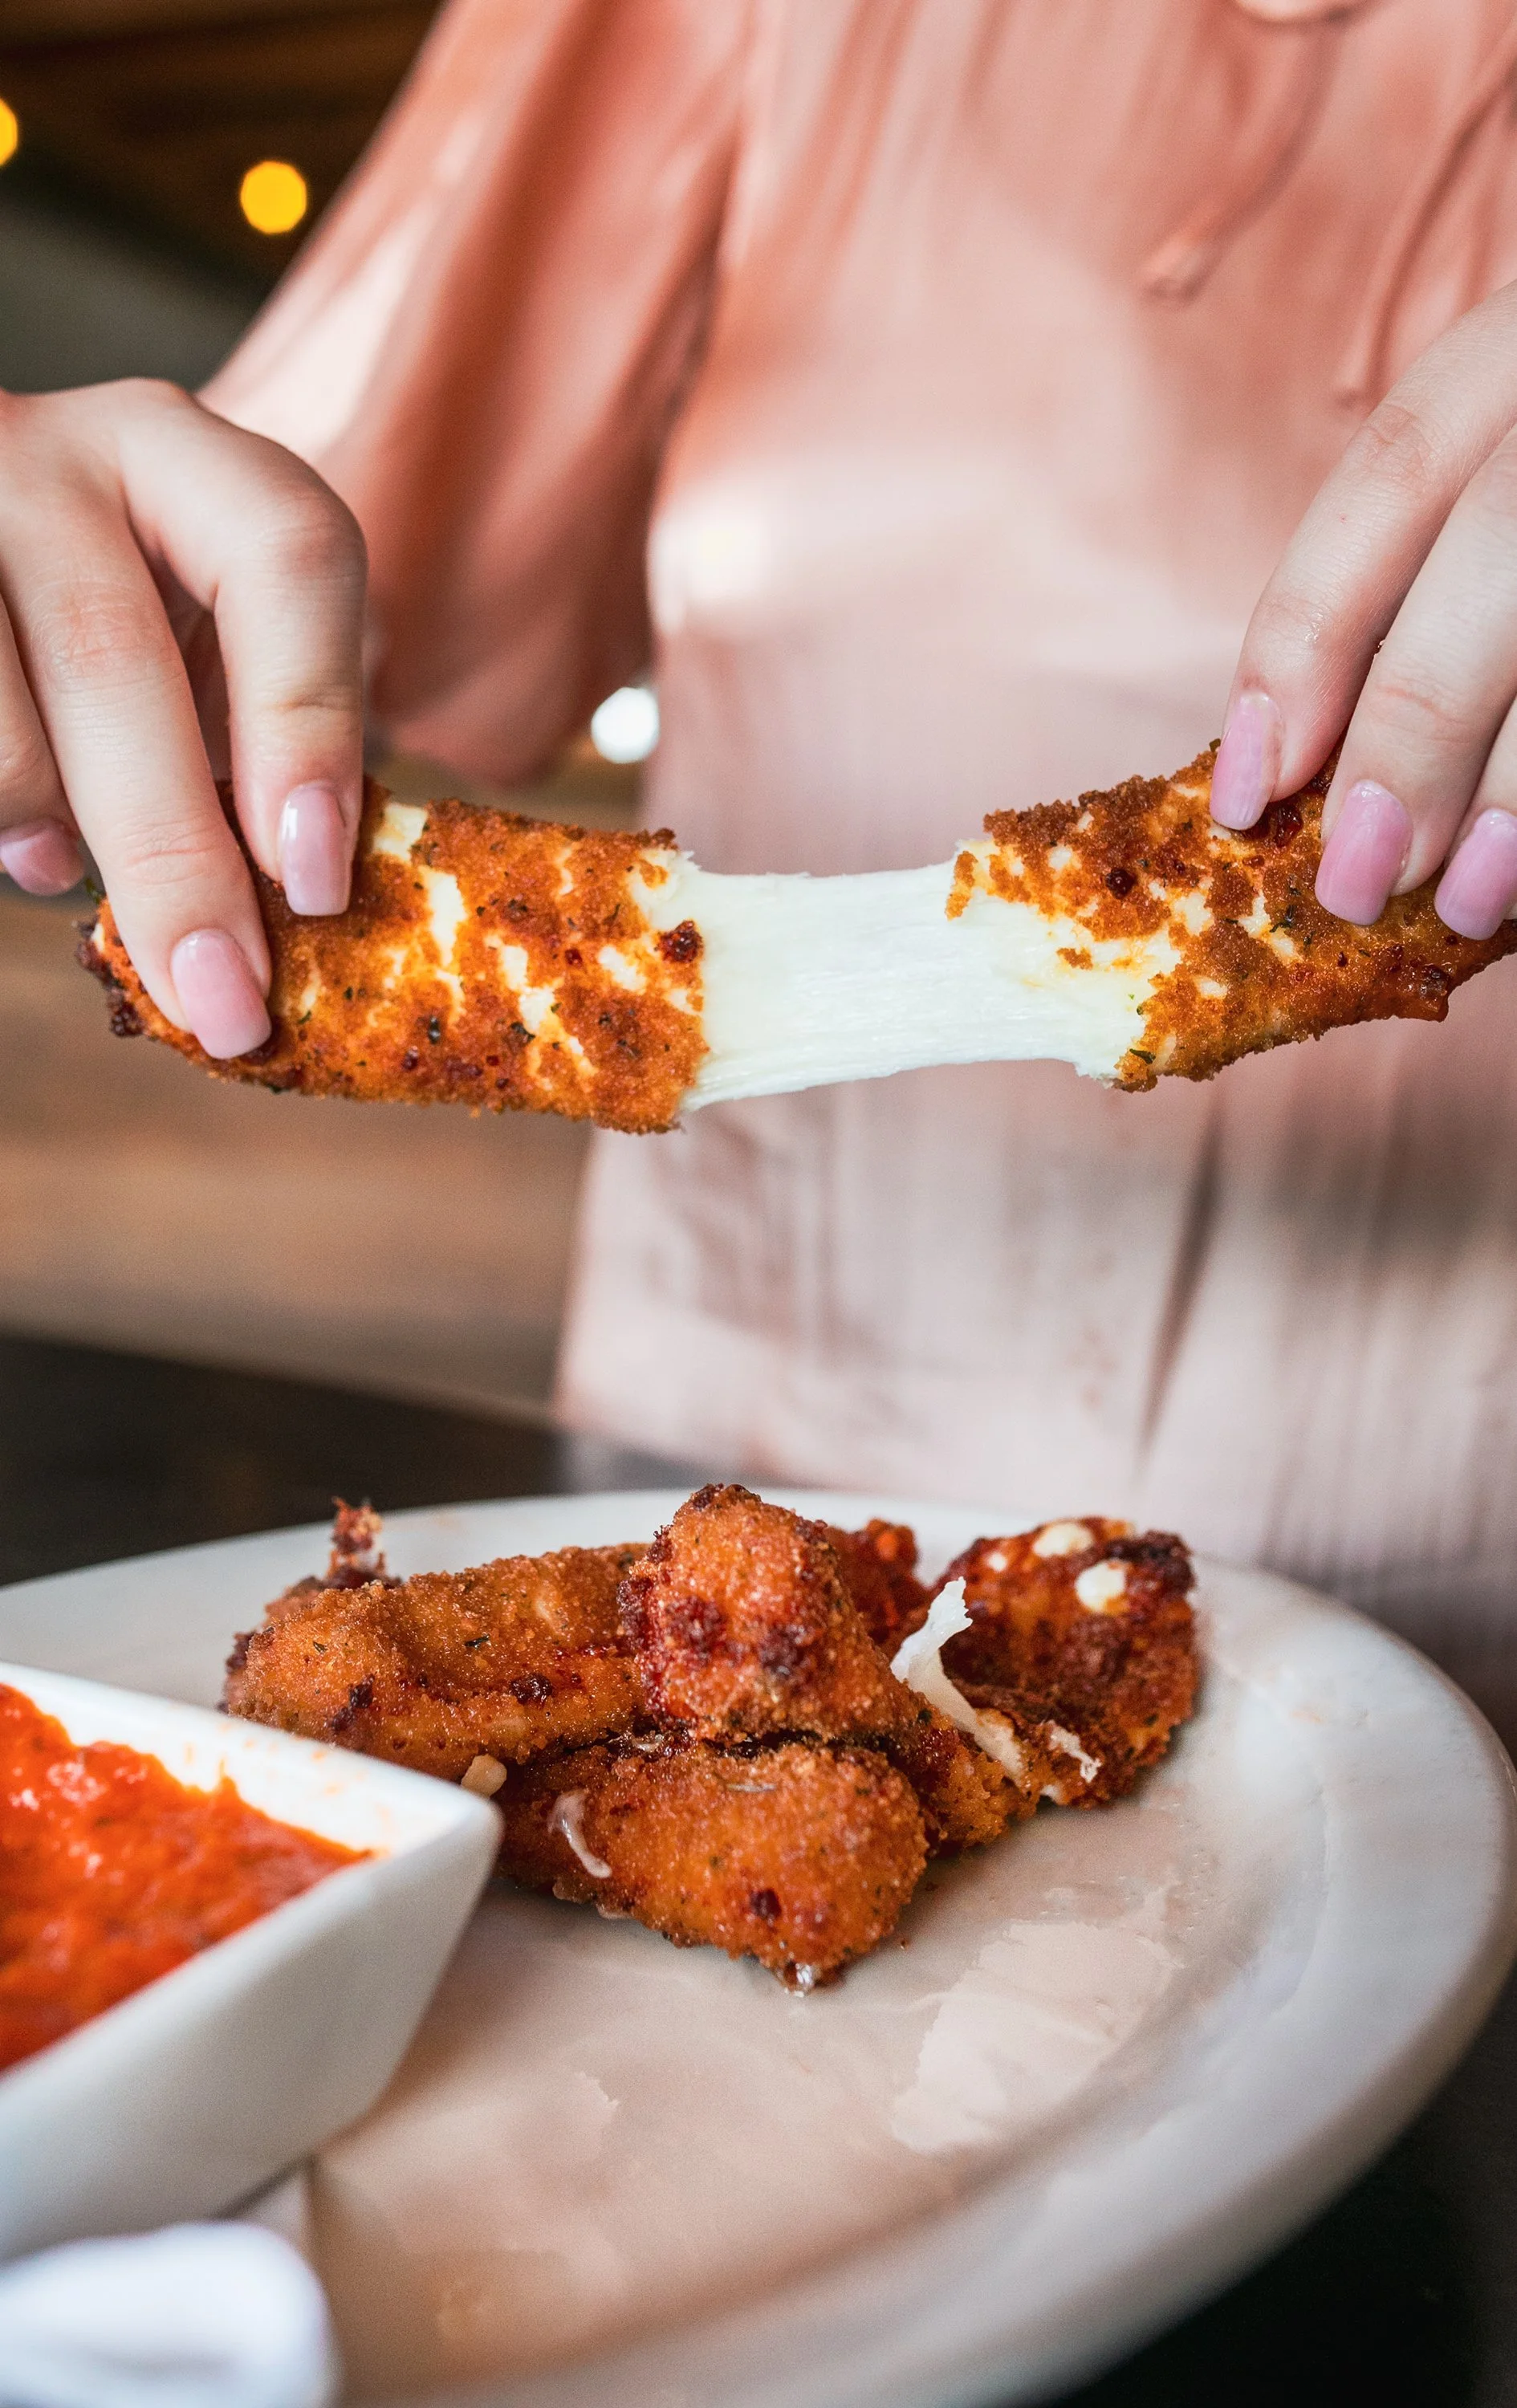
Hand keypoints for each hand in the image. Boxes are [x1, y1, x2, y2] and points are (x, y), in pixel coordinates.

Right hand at [0, 379, 365, 1054]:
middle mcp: (49, 456)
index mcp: (180, 457)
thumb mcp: (199, 648)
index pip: (285, 555)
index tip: (313, 884)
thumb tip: (294, 914)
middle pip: (120, 659)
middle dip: (178, 861)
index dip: (308, 725)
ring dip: (52, 832)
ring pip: (5, 730)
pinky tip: (25, 838)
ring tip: (68, 872)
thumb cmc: (118, 631)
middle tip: (225, 1002)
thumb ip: (254, 746)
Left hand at [1213, 279, 1516, 939]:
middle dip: (1412, 728)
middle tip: (1357, 878)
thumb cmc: (1516, 543)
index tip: (1251, 788)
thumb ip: (1427, 596)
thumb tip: (1322, 779)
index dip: (1304, 634)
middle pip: (1497, 542)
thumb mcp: (1495, 505)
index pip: (1394, 469)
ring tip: (1469, 898)